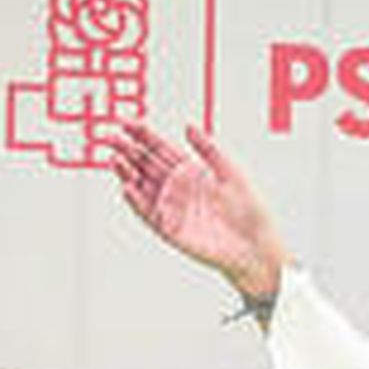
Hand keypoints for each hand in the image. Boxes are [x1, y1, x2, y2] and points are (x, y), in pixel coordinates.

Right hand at [106, 122, 289, 300]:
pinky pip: (148, 213)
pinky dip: (136, 201)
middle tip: (111, 136)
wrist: (256, 246)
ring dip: (126, 173)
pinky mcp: (169, 228)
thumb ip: (209, 149)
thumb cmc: (250, 211)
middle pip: (145, 164)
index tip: (127, 122)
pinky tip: (127, 187)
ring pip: (141, 186)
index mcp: (190, 171)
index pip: (160, 148)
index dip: (143, 135)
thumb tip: (188, 125)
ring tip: (116, 158)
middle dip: (127, 149)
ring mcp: (171, 207)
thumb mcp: (231, 173)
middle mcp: (176, 187)